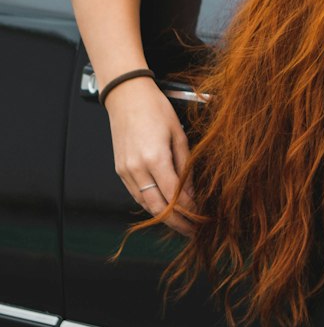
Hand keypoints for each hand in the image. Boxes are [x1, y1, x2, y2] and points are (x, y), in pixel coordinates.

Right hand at [105, 77, 196, 235]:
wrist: (126, 96)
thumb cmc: (155, 109)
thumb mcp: (179, 135)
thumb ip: (185, 166)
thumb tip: (191, 192)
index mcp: (155, 158)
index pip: (174, 196)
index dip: (189, 210)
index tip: (201, 217)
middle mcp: (137, 168)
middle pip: (158, 208)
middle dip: (176, 223)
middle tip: (192, 231)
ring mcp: (125, 171)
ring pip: (145, 205)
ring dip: (163, 217)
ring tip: (180, 223)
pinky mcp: (119, 170)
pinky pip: (135, 195)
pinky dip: (150, 205)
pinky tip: (163, 208)